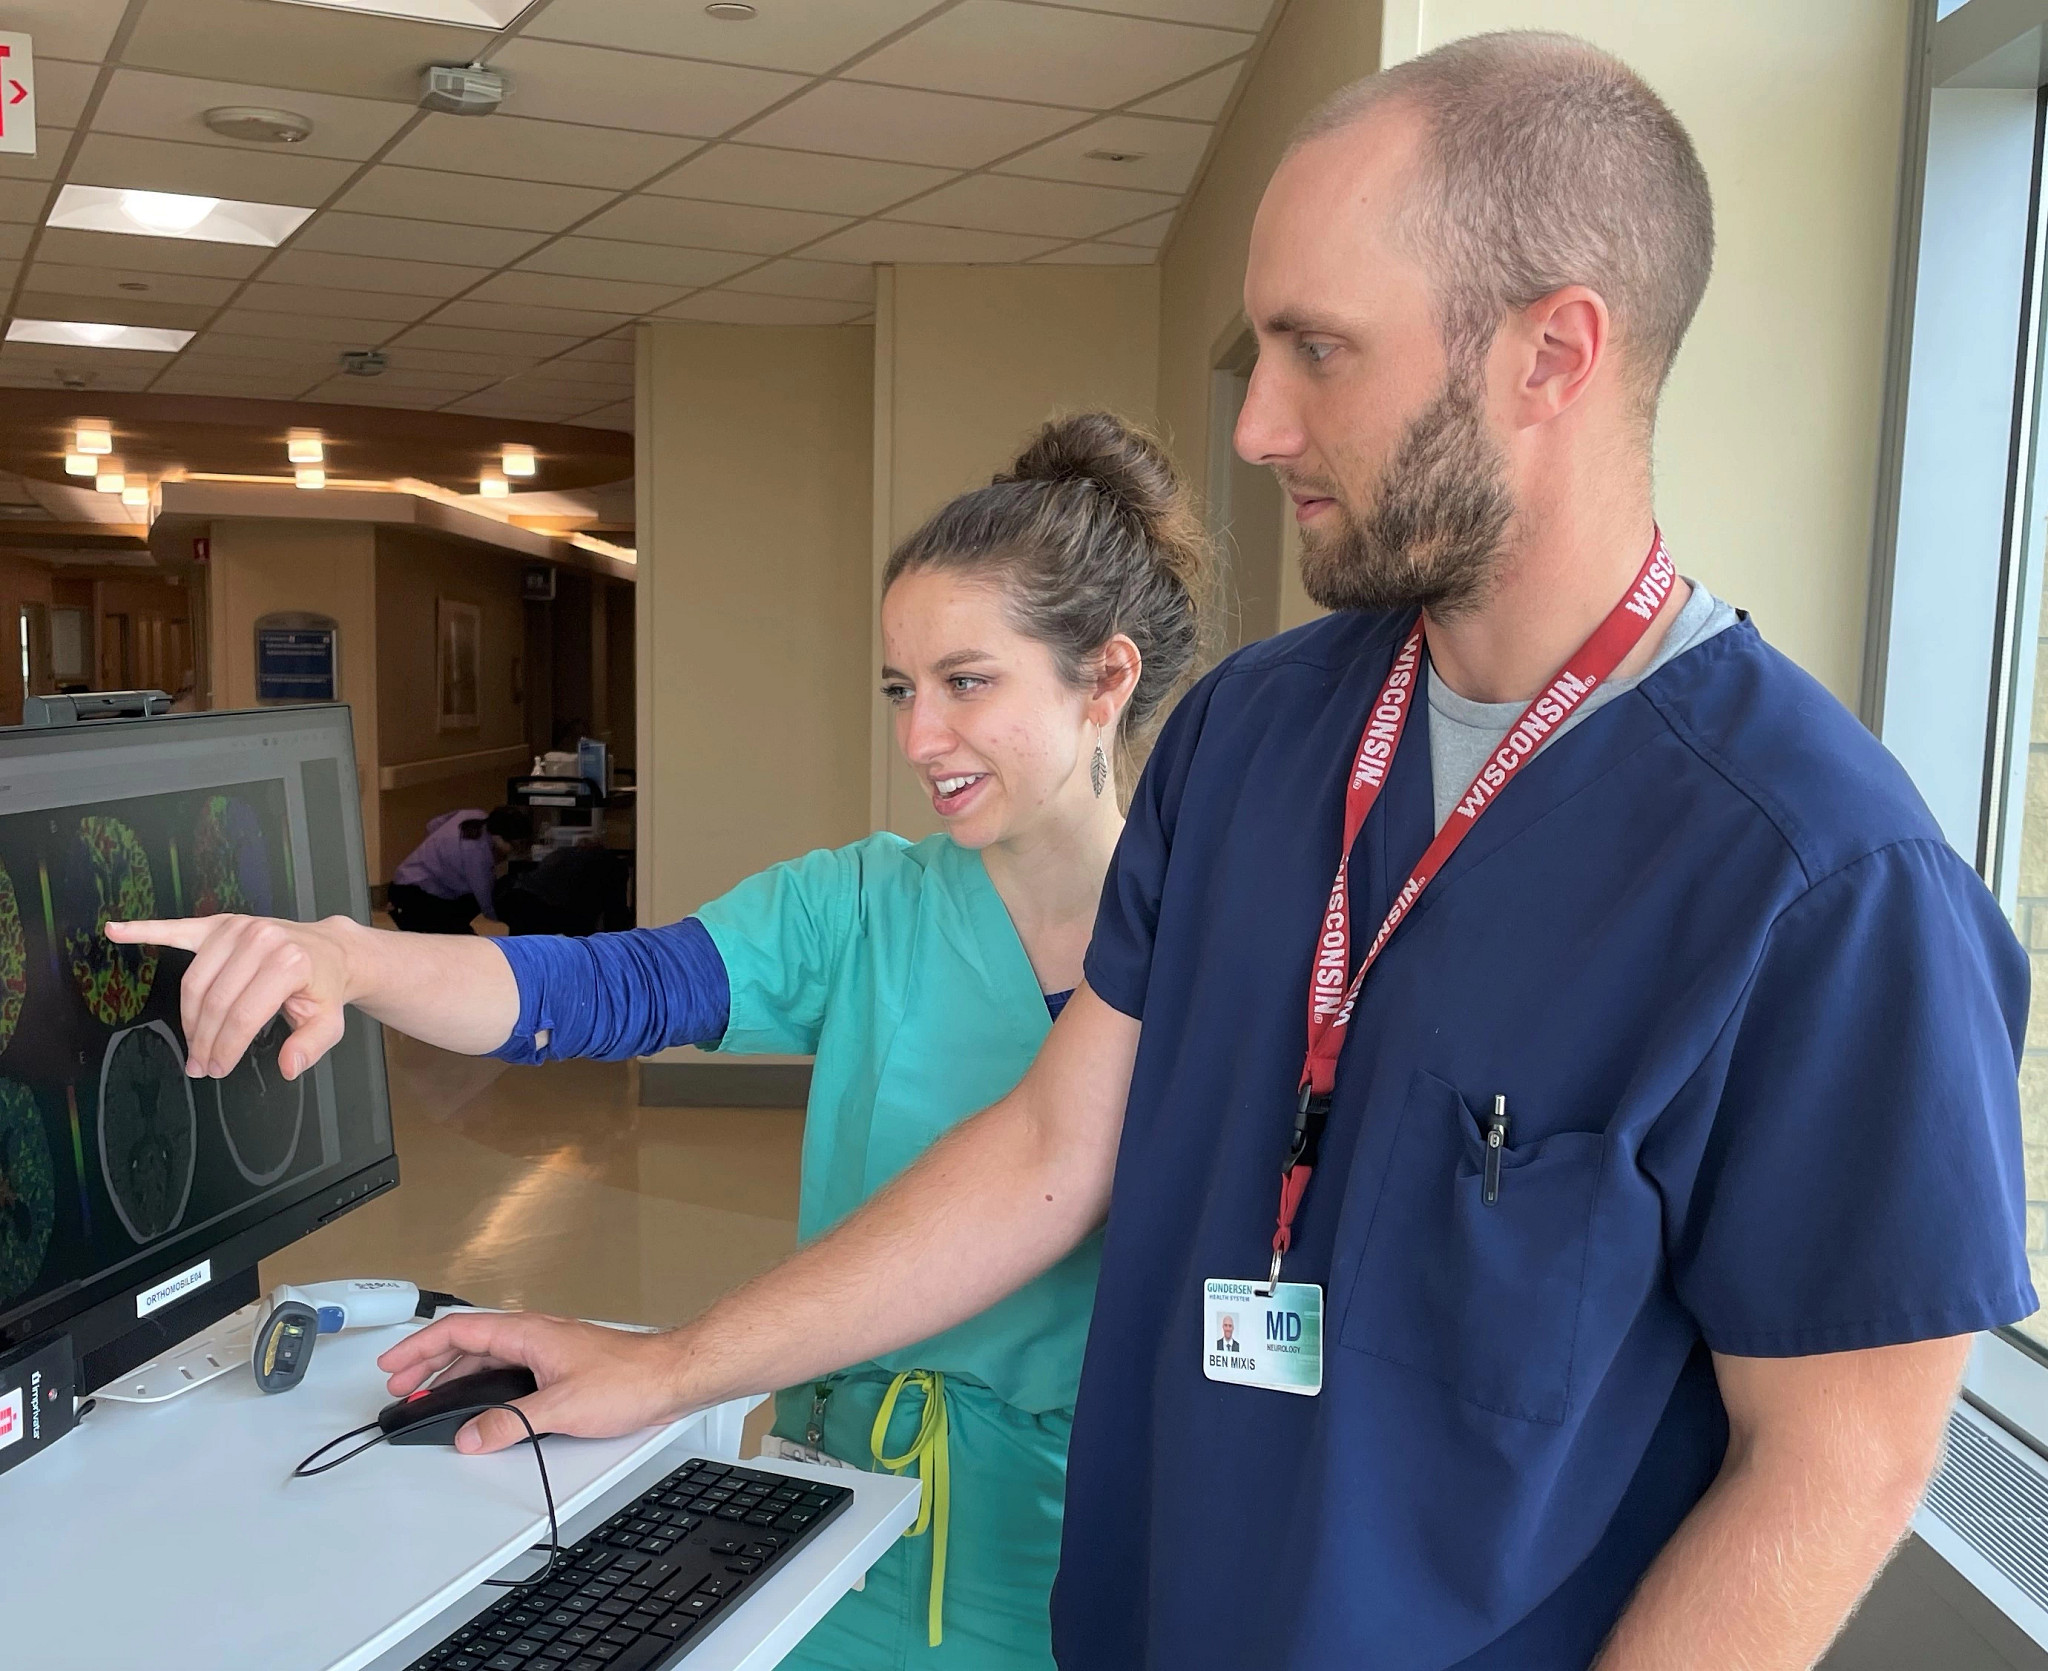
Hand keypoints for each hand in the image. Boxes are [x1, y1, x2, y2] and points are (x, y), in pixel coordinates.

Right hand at [104, 914, 355, 1079]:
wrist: (329, 949)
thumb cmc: (323, 987)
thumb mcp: (329, 1021)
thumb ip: (310, 1046)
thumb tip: (289, 1067)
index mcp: (289, 963)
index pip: (244, 1016)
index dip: (226, 1048)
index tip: (217, 1069)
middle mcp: (261, 940)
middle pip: (215, 1001)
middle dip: (204, 1040)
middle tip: (201, 1065)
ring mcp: (237, 929)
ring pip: (195, 982)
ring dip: (188, 1018)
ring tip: (193, 1043)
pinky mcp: (220, 924)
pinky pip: (176, 929)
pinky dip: (144, 929)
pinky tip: (116, 931)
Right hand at [379, 1311, 687, 1453]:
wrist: (670, 1377)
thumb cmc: (629, 1380)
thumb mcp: (560, 1409)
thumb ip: (510, 1424)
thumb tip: (471, 1437)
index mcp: (527, 1333)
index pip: (459, 1331)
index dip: (419, 1346)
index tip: (392, 1363)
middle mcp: (534, 1335)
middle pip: (468, 1343)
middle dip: (428, 1362)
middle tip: (399, 1384)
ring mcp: (547, 1350)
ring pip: (487, 1357)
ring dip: (454, 1375)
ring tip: (430, 1396)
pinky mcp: (560, 1367)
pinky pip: (507, 1370)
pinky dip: (482, 1384)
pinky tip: (480, 1403)